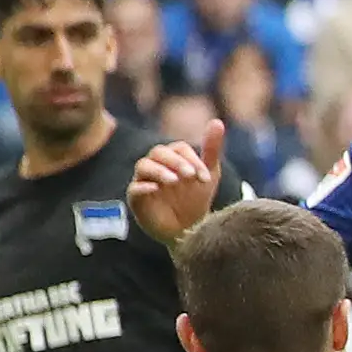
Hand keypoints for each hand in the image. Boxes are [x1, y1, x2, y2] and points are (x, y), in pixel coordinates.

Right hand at [126, 120, 226, 244]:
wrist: (191, 230)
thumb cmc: (197, 199)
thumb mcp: (209, 174)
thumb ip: (211, 149)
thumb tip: (217, 121)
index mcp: (173, 159)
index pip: (178, 149)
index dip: (192, 159)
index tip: (204, 178)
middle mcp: (157, 166)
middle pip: (158, 152)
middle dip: (175, 162)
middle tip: (190, 175)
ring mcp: (145, 181)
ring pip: (143, 166)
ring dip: (159, 170)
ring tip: (174, 181)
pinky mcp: (137, 199)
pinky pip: (134, 188)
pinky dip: (143, 187)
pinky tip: (155, 189)